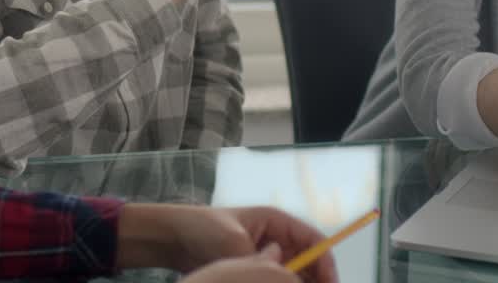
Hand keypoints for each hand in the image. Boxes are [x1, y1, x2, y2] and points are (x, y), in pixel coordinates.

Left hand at [116, 204, 337, 282]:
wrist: (171, 238)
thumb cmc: (203, 230)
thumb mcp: (235, 246)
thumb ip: (263, 263)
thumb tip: (287, 277)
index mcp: (277, 221)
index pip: (314, 241)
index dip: (326, 263)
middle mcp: (276, 238)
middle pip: (309, 262)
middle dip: (316, 280)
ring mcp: (266, 255)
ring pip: (293, 275)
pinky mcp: (253, 270)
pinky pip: (275, 280)